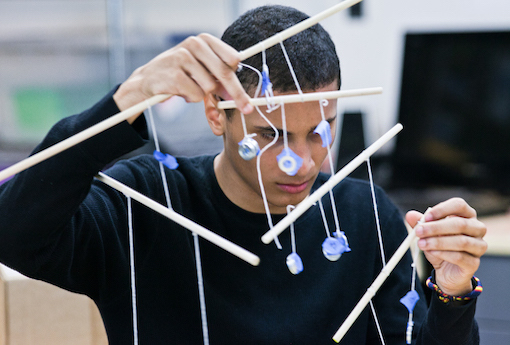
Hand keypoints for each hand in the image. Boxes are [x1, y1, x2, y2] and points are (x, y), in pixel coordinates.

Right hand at [113, 33, 252, 122]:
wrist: (148, 79)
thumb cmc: (180, 74)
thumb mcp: (201, 70)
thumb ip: (220, 79)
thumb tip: (239, 96)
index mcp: (204, 40)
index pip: (232, 58)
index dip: (239, 77)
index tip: (246, 94)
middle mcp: (194, 44)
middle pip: (225, 73)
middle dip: (237, 94)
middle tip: (247, 108)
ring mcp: (183, 58)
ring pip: (210, 87)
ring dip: (203, 94)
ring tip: (190, 87)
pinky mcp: (175, 74)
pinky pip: (197, 95)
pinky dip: (191, 97)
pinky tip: (180, 91)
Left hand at [406, 198, 486, 295]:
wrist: (445, 271)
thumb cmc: (439, 246)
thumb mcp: (428, 233)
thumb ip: (420, 223)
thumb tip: (410, 215)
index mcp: (467, 216)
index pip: (459, 205)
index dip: (442, 209)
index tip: (425, 217)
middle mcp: (477, 229)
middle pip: (460, 224)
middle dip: (436, 227)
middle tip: (418, 232)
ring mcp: (479, 246)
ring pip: (461, 241)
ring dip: (438, 242)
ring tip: (421, 243)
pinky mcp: (474, 263)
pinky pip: (460, 257)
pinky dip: (442, 254)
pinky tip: (431, 253)